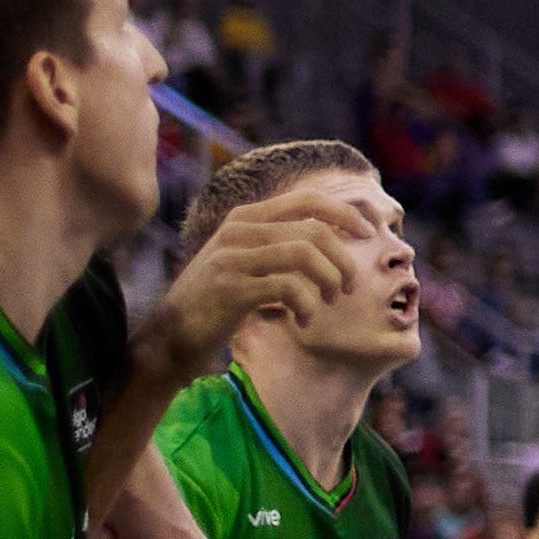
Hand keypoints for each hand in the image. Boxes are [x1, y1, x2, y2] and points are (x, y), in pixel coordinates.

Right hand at [143, 187, 366, 371]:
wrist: (169, 338)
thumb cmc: (217, 303)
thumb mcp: (246, 262)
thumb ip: (279, 243)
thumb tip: (338, 235)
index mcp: (245, 218)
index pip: (307, 200)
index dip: (344, 213)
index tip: (368, 234)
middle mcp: (238, 230)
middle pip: (314, 229)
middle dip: (343, 258)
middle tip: (349, 286)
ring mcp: (232, 257)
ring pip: (305, 254)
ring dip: (329, 280)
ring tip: (329, 301)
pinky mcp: (231, 288)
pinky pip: (288, 287)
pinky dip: (307, 304)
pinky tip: (302, 319)